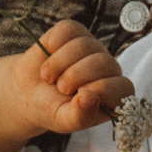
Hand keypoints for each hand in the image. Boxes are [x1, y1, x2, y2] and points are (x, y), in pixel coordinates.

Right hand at [13, 20, 131, 135]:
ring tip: (49, 77)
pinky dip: (52, 44)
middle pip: (103, 62)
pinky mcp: (75, 32)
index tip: (79, 96)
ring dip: (59, 63)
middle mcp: (109, 70)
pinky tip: (47, 56)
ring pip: (83, 45)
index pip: (124, 87)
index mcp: (114, 95)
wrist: (28, 91)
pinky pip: (68, 29)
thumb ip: (80, 116)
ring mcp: (93, 48)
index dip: (102, 89)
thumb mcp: (64, 121)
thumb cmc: (51, 109)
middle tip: (60, 88)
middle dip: (75, 76)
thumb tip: (90, 97)